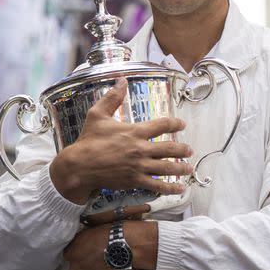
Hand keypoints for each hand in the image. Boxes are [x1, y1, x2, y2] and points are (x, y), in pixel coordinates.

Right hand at [50, 77, 193, 203]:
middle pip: (169, 148)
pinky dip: (170, 188)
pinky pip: (156, 185)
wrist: (80, 166)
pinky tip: (179, 189)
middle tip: (189, 149)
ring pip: (166, 168)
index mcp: (134, 131)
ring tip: (189, 169)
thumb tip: (121, 80)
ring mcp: (139, 166)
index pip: (161, 125)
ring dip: (181, 168)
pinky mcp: (135, 180)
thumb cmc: (88, 140)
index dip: (174, 123)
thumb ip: (112, 97)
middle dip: (182, 149)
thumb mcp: (97, 114)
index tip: (181, 124)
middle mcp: (140, 149)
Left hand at [63, 221, 157, 269]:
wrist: (122, 245)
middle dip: (84, 264)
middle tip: (96, 257)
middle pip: (77, 267)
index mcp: (70, 253)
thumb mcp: (88, 231)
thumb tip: (81, 242)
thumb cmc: (106, 234)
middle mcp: (75, 267)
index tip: (86, 250)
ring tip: (105, 264)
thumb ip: (79, 240)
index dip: (79, 252)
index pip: (69, 255)